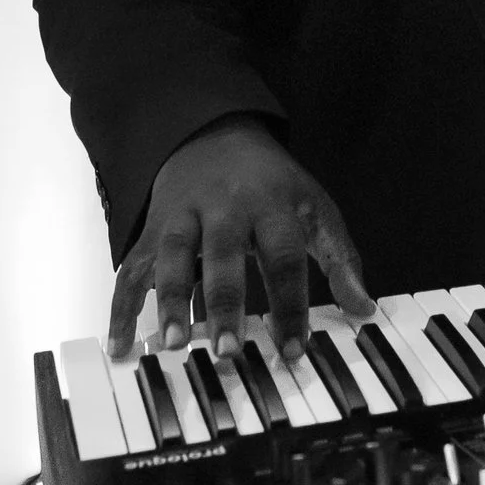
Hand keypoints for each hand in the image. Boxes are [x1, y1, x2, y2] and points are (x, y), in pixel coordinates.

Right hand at [105, 113, 371, 362]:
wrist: (215, 134)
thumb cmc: (273, 185)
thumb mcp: (314, 209)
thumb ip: (339, 259)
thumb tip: (364, 310)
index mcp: (271, 205)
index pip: (284, 257)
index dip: (290, 304)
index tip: (293, 350)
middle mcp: (225, 208)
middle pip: (224, 256)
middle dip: (225, 303)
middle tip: (228, 349)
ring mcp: (183, 215)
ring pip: (172, 256)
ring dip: (171, 300)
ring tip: (174, 344)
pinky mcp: (152, 227)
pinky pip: (132, 266)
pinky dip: (122, 305)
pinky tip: (119, 343)